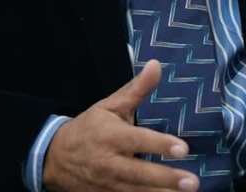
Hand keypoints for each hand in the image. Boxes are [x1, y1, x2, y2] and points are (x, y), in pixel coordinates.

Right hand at [44, 59, 200, 191]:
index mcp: (110, 136)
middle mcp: (108, 162)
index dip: (160, 144)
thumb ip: (136, 89)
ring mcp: (106, 184)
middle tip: (192, 182)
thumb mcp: (110, 105)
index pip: (138, 140)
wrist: (53, 157)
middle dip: (166, 179)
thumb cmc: (88, 128)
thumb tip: (157, 65)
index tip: (183, 149)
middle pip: (139, 173)